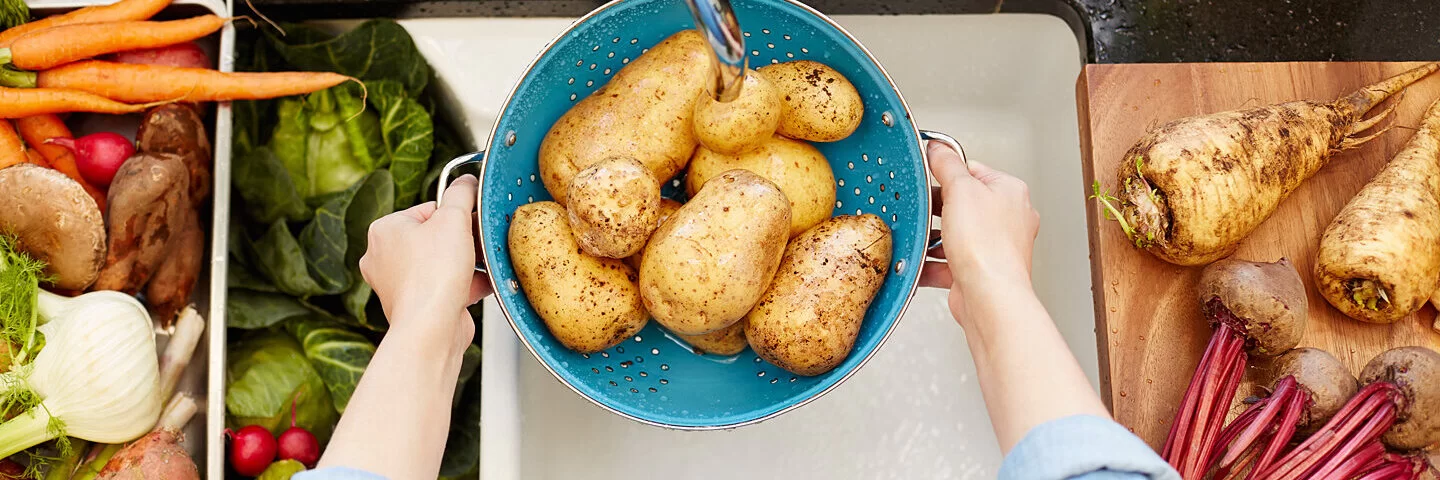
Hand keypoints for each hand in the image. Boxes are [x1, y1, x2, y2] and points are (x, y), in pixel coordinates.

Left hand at [359, 175, 491, 354]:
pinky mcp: (414, 305)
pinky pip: (443, 286)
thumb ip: (461, 194)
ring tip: (479, 267)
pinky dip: (463, 285)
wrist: (432, 328)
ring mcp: (397, 284)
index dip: (455, 217)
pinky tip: (479, 285)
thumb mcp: (454, 220)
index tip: (470, 224)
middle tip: (476, 246)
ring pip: (441, 264)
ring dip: (465, 264)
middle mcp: (383, 257)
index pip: (428, 210)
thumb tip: (467, 181)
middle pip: (435, 238)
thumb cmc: (433, 276)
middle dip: (462, 242)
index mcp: (384, 230)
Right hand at [919, 141, 1039, 322]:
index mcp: (1010, 192)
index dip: (948, 172)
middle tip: (924, 210)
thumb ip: (947, 164)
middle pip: (963, 203)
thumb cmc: (987, 246)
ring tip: (923, 238)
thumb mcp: (961, 190)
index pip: (974, 170)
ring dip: (934, 237)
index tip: (929, 175)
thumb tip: (938, 147)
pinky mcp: (979, 271)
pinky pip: (949, 261)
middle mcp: (1008, 219)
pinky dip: (932, 262)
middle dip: (938, 209)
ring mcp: (995, 247)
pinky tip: (920, 262)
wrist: (988, 296)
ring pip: (955, 234)